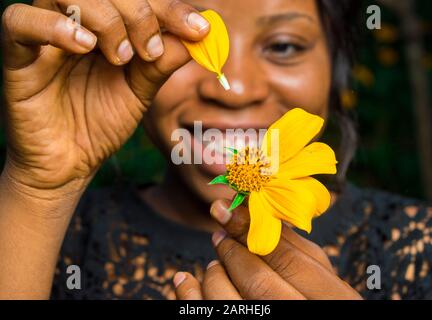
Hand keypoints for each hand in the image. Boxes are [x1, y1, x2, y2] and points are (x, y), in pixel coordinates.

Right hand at [1, 0, 208, 193]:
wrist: (69, 163)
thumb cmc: (101, 124)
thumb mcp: (140, 91)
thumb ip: (162, 61)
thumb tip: (198, 36)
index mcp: (107, 28)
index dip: (170, 8)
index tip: (199, 28)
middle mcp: (76, 23)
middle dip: (139, 13)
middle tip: (150, 50)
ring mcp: (45, 37)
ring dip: (104, 18)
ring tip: (120, 57)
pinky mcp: (17, 57)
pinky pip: (18, 20)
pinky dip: (53, 26)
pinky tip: (84, 45)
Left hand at [174, 200, 362, 299]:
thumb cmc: (315, 301)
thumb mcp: (320, 279)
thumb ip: (295, 250)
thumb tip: (257, 211)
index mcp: (333, 300)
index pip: (289, 259)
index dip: (253, 231)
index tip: (227, 209)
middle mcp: (304, 315)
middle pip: (258, 281)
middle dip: (232, 252)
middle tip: (219, 235)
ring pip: (231, 300)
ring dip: (215, 275)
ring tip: (213, 266)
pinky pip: (211, 314)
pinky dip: (192, 296)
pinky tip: (186, 282)